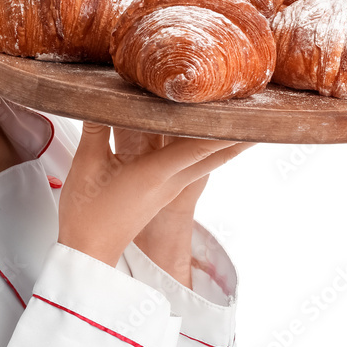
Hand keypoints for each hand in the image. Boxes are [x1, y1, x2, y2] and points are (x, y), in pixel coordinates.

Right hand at [57, 121, 248, 268]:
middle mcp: (170, 181)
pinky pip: (188, 165)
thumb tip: (100, 95)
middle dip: (239, 136)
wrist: (88, 251)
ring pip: (204, 161)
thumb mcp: (87, 164)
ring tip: (240, 120)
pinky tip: (198, 137)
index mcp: (156, 174)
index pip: (200, 146)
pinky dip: (200, 148)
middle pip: (214, 155)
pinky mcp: (160, 191)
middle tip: (260, 115)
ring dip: (222, 142)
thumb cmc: (88, 214)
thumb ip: (96, 127)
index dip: (226, 128)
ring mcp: (167, 188)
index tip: (249, 114)